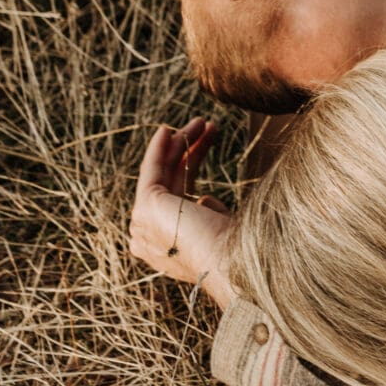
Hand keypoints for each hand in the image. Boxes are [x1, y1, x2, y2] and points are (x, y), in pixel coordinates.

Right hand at [129, 120, 235, 310]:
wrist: (235, 263)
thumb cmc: (241, 249)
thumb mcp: (224, 227)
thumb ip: (211, 214)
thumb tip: (203, 199)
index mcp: (170, 247)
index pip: (179, 195)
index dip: (192, 165)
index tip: (207, 141)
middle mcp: (152, 240)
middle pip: (171, 182)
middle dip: (189, 151)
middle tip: (207, 126)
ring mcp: (145, 226)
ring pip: (162, 174)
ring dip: (179, 143)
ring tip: (201, 121)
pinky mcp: (145, 209)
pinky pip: (151, 170)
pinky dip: (158, 149)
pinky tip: (167, 130)